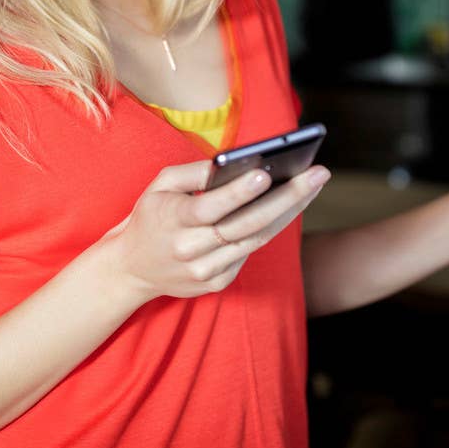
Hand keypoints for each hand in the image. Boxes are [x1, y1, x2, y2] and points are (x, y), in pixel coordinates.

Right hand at [101, 159, 330, 304]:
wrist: (130, 268)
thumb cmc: (151, 217)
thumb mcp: (159, 186)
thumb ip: (193, 173)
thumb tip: (233, 164)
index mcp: (174, 220)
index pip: (211, 207)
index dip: (238, 193)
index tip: (265, 173)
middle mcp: (191, 250)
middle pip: (246, 225)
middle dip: (287, 198)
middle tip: (318, 174)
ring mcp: (206, 271)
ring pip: (255, 240)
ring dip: (289, 212)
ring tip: (313, 185)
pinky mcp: (217, 283)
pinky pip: (249, 253)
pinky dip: (268, 229)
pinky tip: (289, 206)